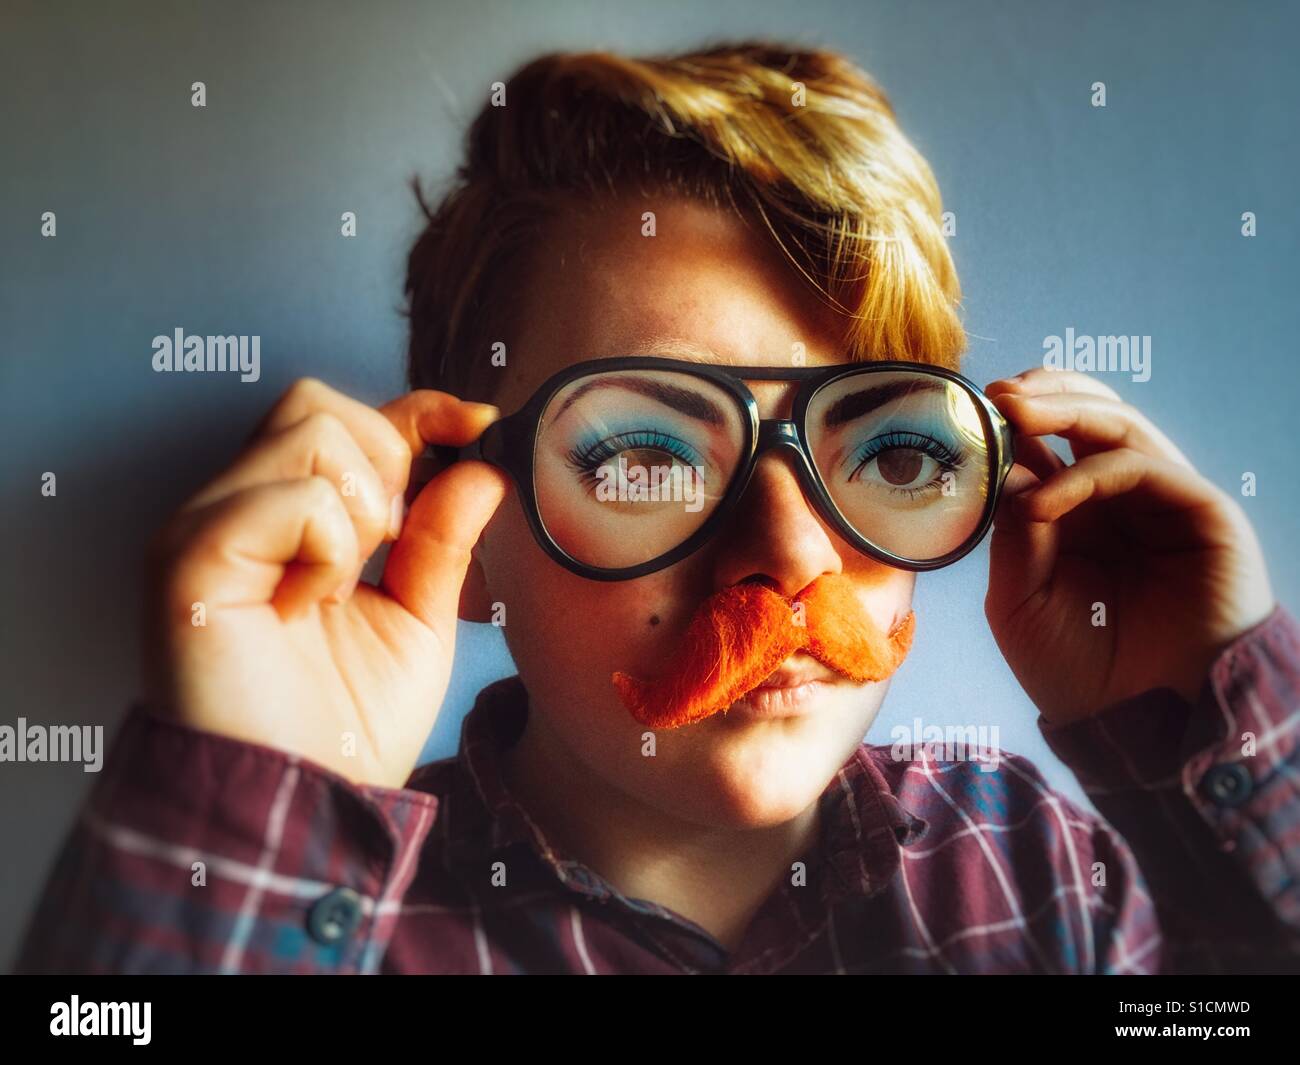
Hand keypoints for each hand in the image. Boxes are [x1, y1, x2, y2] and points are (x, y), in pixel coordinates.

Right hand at [141, 378, 507, 786]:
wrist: (302, 806)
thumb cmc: (348, 728)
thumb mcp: (418, 622)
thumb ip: (443, 542)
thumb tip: (481, 466)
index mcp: (288, 523)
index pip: (345, 422)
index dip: (415, 410)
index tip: (478, 424)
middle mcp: (237, 511)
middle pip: (318, 405)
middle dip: (385, 460)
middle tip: (385, 550)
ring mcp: (206, 528)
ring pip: (309, 431)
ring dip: (361, 507)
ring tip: (340, 585)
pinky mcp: (191, 556)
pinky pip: (289, 495)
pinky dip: (327, 544)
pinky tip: (310, 603)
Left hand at [983, 368, 1274, 725]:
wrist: (1140, 726)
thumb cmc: (1080, 673)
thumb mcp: (1019, 601)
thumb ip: (1012, 535)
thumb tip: (1005, 469)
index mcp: (1077, 516)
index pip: (1047, 444)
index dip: (1009, 422)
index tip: (963, 411)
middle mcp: (1121, 501)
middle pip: (1088, 417)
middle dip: (1040, 395)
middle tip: (994, 392)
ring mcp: (1163, 502)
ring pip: (1119, 426)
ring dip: (1063, 408)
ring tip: (1011, 410)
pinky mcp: (1203, 513)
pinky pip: (1143, 467)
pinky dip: (1088, 473)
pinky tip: (1042, 499)